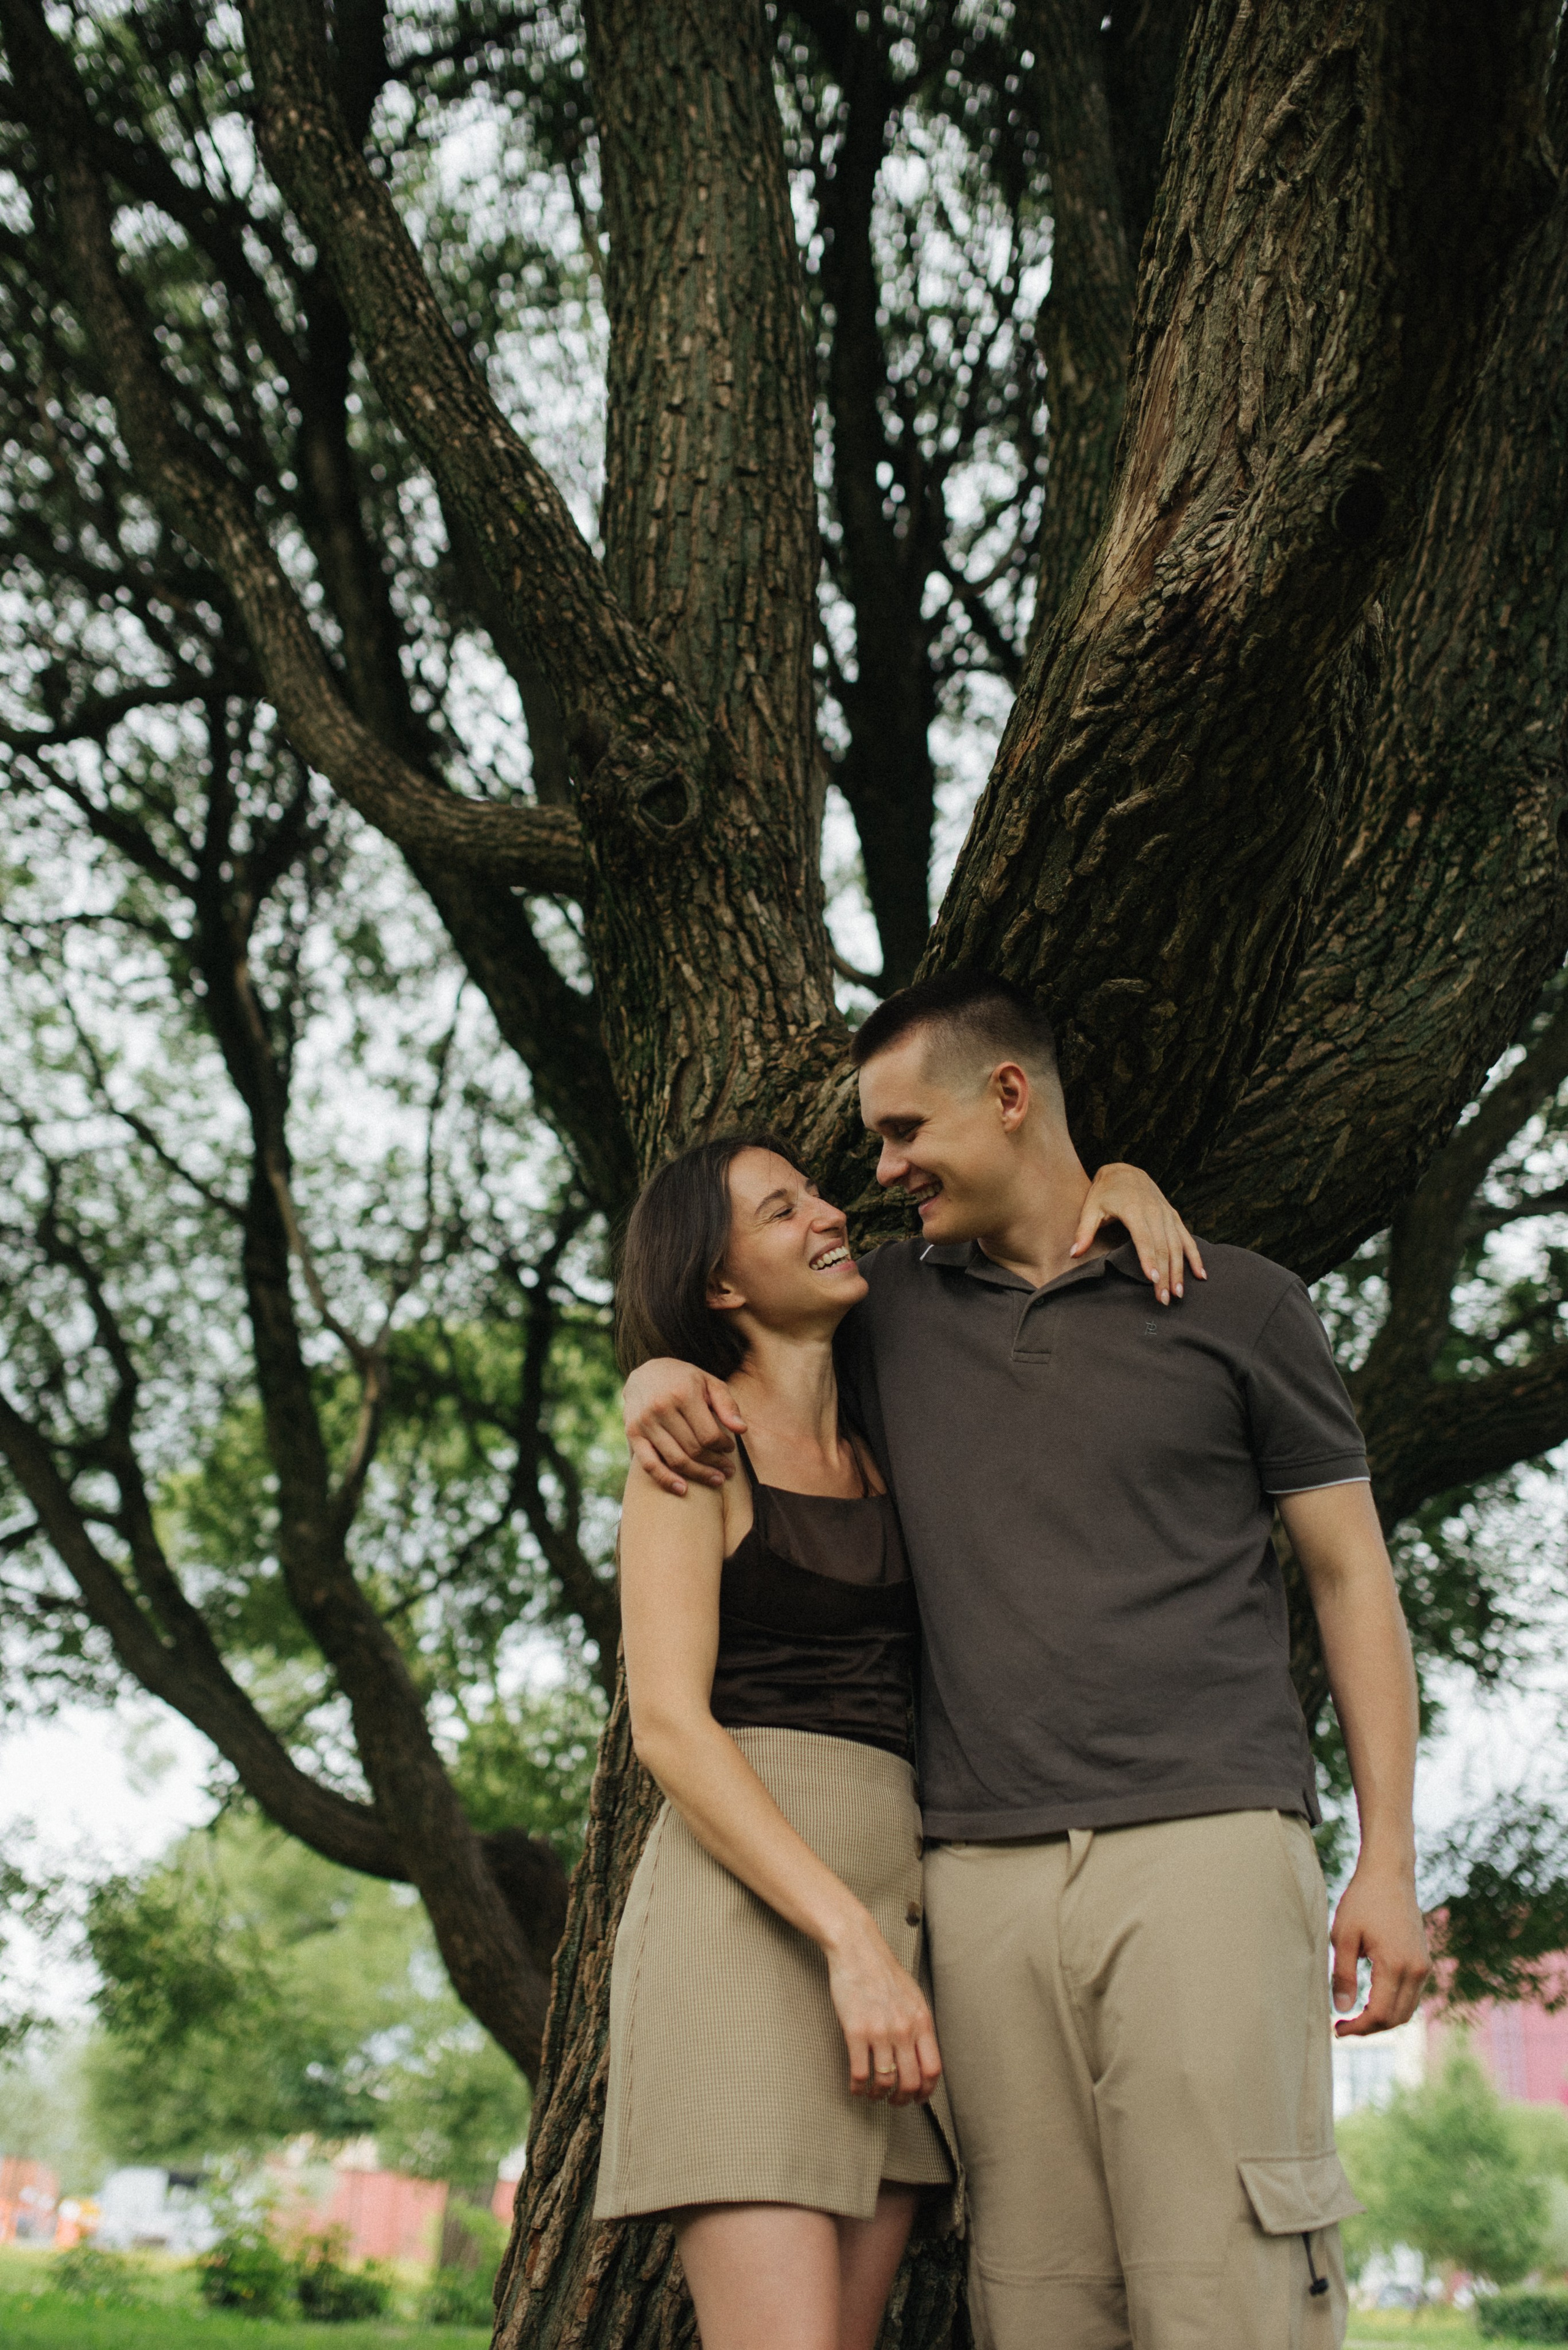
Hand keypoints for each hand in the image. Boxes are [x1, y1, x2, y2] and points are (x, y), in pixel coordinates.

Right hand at [623, 1357, 746, 1494]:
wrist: (646, 1373)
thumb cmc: (685, 1380)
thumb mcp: (709, 1383)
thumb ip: (727, 1405)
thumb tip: (742, 1430)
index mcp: (683, 1393)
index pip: (709, 1434)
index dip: (724, 1447)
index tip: (730, 1449)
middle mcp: (661, 1407)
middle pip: (694, 1449)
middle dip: (715, 1464)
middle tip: (728, 1471)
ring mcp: (644, 1422)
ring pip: (676, 1460)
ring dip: (698, 1474)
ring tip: (715, 1480)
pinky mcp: (632, 1434)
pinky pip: (649, 1464)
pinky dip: (666, 1479)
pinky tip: (682, 1489)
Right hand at [824, 1913, 942, 2106]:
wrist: (858, 1950)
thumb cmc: (883, 1972)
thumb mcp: (913, 1997)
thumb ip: (919, 2025)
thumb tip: (921, 2054)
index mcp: (921, 2021)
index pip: (933, 2069)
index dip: (927, 2091)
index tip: (918, 2098)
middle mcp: (904, 2029)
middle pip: (911, 2081)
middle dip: (903, 2099)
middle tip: (895, 2102)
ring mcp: (880, 2032)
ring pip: (885, 2081)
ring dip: (879, 2095)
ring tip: (873, 2095)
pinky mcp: (856, 2032)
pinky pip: (860, 2072)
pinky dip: (858, 2087)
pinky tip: (856, 2087)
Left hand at [1071, 1162, 1204, 1303]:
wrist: (1125, 1170)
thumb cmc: (1105, 1192)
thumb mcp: (1090, 1208)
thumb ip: (1084, 1231)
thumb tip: (1074, 1253)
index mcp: (1134, 1210)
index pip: (1144, 1238)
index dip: (1149, 1259)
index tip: (1153, 1279)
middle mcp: (1154, 1211)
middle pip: (1163, 1247)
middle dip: (1165, 1274)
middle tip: (1164, 1298)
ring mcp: (1166, 1214)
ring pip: (1177, 1245)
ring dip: (1180, 1270)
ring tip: (1179, 1293)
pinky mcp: (1173, 1216)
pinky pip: (1187, 1237)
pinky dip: (1195, 1256)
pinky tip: (1201, 1274)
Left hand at [1330, 1861, 1429, 2036]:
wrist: (1389, 1874)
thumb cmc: (1362, 1901)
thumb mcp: (1343, 1936)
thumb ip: (1342, 1974)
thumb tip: (1342, 2009)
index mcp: (1396, 1965)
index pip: (1381, 2014)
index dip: (1359, 2028)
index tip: (1337, 2029)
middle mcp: (1416, 1970)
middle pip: (1397, 2018)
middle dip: (1370, 2028)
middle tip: (1343, 2027)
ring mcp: (1423, 1966)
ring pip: (1407, 2010)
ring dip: (1383, 2019)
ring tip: (1354, 2017)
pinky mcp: (1423, 1961)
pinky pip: (1411, 1995)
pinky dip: (1393, 2005)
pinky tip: (1371, 2000)